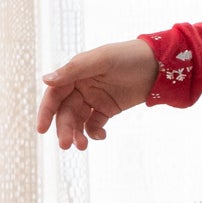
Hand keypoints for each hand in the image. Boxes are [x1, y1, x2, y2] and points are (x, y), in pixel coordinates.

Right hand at [37, 40, 158, 149]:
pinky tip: (101, 136)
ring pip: (79, 120)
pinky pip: (95, 124)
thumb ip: (74, 70)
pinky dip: (94, 132)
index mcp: (75, 74)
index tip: (42, 129)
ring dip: (77, 134)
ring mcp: (94, 99)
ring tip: (82, 146)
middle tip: (65, 145)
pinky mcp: (108, 109)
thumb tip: (45, 80)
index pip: (55, 95)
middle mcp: (81, 87)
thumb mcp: (101, 60)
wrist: (158, 65)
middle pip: (66, 112)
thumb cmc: (128, 56)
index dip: (47, 112)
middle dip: (64, 129)